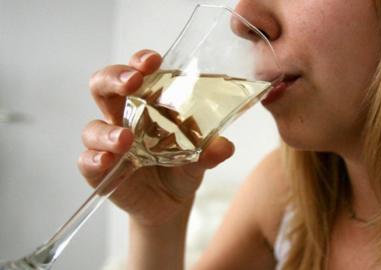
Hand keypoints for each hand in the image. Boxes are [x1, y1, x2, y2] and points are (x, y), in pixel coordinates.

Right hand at [78, 50, 234, 225]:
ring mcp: (108, 143)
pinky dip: (95, 159)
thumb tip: (225, 147)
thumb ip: (210, 150)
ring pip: (93, 127)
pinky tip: (108, 161)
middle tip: (133, 82)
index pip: (136, 72)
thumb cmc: (183, 168)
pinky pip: (88, 161)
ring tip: (126, 139)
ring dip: (108, 131)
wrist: (171, 203)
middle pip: (103, 86)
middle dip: (115, 78)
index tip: (153, 61)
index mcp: (147, 103)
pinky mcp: (100, 170)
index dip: (140, 61)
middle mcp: (123, 117)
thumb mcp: (201, 158)